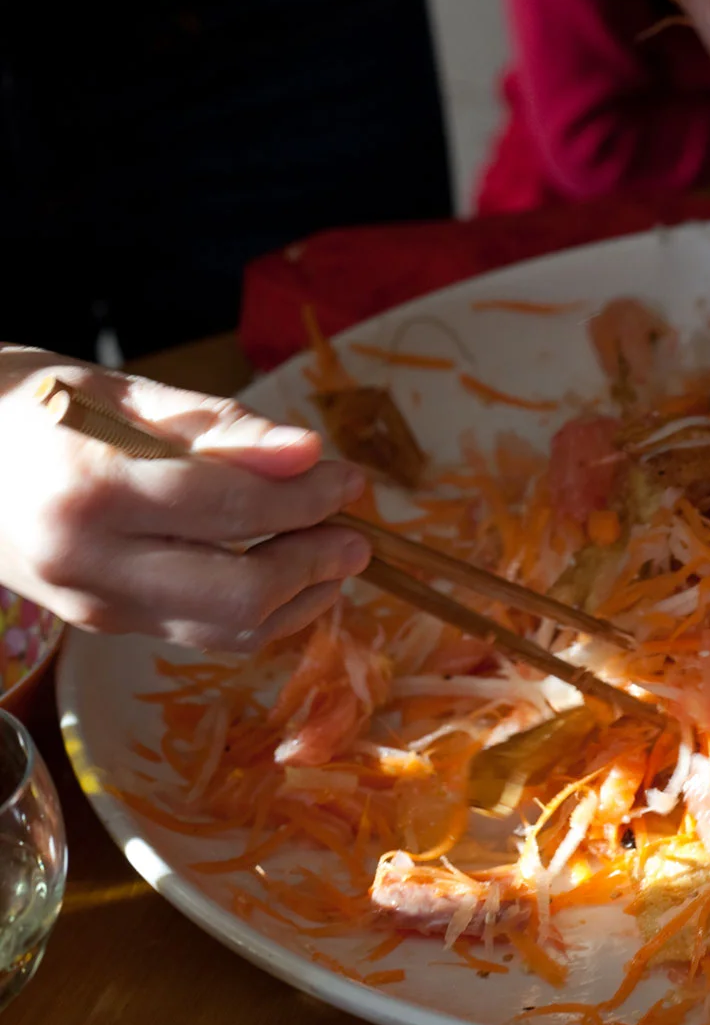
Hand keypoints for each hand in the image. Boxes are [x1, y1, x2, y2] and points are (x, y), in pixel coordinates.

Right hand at [0, 351, 369, 650]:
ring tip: (338, 558)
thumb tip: (307, 451)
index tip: (352, 478)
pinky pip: (195, 632)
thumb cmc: (34, 404)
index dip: (305, 497)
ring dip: (297, 601)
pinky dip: (255, 613)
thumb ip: (218, 426)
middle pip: (235, 593)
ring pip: (221, 630)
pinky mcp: (98, 625)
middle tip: (360, 533)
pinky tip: (287, 575)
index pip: (229, 506)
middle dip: (314, 564)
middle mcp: (89, 563)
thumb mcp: (123, 393)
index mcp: (93, 490)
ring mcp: (91, 606)